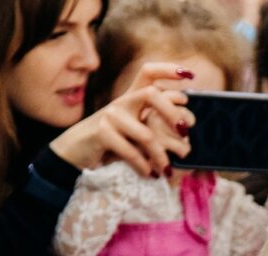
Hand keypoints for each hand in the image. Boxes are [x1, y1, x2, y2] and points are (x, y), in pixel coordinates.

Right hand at [49, 63, 194, 176]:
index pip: (148, 73)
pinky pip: (132, 152)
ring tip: (167, 170)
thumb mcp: (132, 128)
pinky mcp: (102, 133)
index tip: (190, 75)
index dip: (168, 69)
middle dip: (172, 113)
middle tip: (185, 133)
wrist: (77, 150)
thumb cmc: (112, 141)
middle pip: (152, 94)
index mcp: (131, 97)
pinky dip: (144, 166)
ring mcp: (111, 116)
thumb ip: (152, 123)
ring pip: (146, 135)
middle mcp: (122, 101)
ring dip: (161, 156)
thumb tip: (186, 129)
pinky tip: (150, 174)